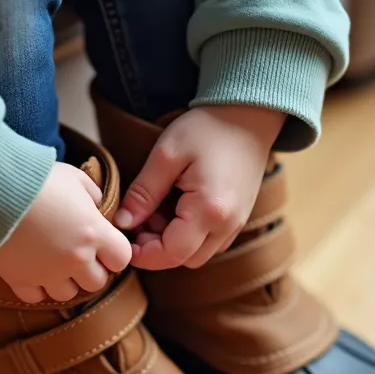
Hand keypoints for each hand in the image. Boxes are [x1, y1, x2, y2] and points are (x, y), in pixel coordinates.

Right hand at [0, 163, 131, 302]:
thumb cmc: (37, 178)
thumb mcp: (75, 177)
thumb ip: (94, 195)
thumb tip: (97, 208)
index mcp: (94, 233)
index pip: (122, 259)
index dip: (114, 252)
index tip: (104, 244)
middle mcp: (75, 260)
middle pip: (97, 282)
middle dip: (91, 269)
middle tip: (78, 253)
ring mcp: (47, 274)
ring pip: (68, 294)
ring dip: (65, 281)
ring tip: (54, 262)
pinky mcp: (20, 280)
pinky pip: (36, 297)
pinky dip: (37, 287)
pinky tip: (33, 269)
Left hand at [115, 105, 285, 269]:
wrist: (250, 114)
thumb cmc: (208, 128)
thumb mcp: (167, 155)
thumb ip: (143, 192)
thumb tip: (123, 222)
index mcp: (209, 210)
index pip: (171, 254)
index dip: (144, 255)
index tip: (124, 238)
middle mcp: (228, 224)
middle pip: (186, 259)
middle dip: (157, 249)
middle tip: (139, 221)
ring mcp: (237, 223)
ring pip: (199, 254)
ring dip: (174, 243)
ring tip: (157, 211)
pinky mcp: (239, 217)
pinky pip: (211, 241)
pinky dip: (190, 236)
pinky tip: (176, 209)